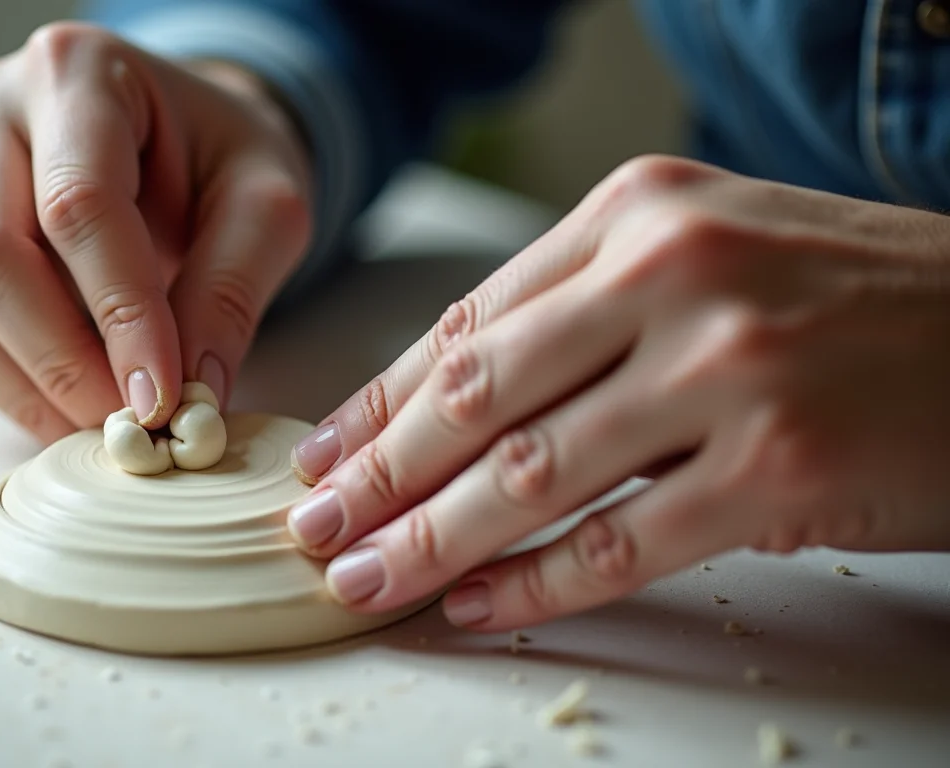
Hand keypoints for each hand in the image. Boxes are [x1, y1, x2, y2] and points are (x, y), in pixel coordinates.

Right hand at [0, 23, 310, 441]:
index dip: (120, 313)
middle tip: (133, 425)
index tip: (160, 397)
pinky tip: (71, 409)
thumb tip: (192, 397)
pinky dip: (10, 381)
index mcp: (79, 72)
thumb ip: (232, 291)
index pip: (79, 206)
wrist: (183, 139)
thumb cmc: (225, 157)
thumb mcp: (266, 205)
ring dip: (31, 382)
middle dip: (65, 360)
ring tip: (107, 426)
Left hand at [286, 155, 949, 631]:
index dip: (382, 400)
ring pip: (533, 475)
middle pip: (480, 396)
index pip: (469, 321)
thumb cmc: (844, 298)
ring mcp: (726, 369)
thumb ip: (581, 311)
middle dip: (382, 474)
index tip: (326, 454)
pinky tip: (475, 605)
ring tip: (365, 578)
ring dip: (432, 540)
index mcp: (639, 213)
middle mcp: (673, 274)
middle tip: (315, 526)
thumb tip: (447, 401)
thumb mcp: (704, 253)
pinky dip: (534, 585)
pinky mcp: (775, 466)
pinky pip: (619, 544)